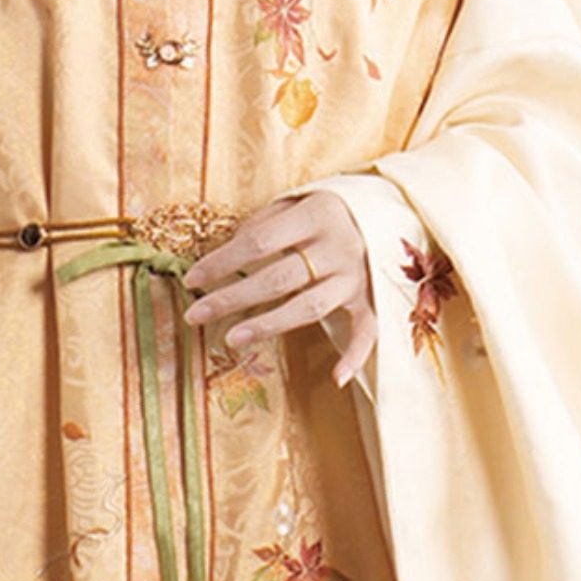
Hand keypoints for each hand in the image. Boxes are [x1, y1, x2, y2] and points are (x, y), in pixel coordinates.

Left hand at [183, 188, 376, 388]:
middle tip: (195, 315)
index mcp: (317, 214)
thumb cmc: (328, 210)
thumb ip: (265, 224)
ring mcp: (357, 277)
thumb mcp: (297, 202)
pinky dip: (355, 356)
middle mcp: (339, 247)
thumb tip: (225, 254)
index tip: (192, 280)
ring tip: (231, 339)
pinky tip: (337, 379)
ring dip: (269, 325)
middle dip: (232, 297)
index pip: (259, 242)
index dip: (222, 262)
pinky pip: (367, 332)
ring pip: (309, 307)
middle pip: (278, 278)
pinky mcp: (372, 300)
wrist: (389, 211)